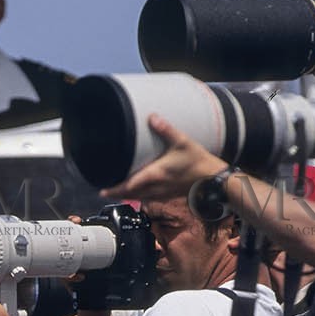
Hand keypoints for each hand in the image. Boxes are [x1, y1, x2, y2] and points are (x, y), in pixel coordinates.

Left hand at [103, 115, 227, 201]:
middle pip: (129, 194)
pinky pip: (147, 197)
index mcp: (155, 175)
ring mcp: (161, 193)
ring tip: (116, 189)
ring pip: (138, 197)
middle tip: (104, 189)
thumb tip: (152, 118)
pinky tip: (136, 189)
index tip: (102, 190)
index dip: (114, 189)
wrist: (212, 179)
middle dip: (116, 193)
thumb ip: (166, 129)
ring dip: (126, 194)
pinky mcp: (166, 194)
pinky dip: (138, 194)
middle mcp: (155, 187)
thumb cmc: (198, 163)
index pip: (129, 186)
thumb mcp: (182, 142)